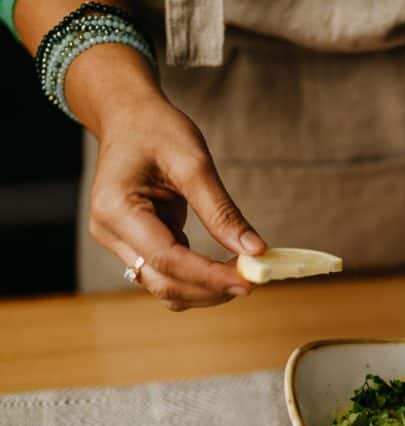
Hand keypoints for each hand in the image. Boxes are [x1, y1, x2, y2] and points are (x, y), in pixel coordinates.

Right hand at [88, 95, 265, 309]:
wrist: (128, 117)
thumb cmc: (157, 129)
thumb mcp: (194, 162)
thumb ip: (221, 211)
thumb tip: (254, 250)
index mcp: (115, 209)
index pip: (166, 258)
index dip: (209, 276)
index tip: (248, 281)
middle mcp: (109, 232)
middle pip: (163, 281)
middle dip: (210, 288)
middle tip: (254, 280)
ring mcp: (118, 242)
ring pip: (164, 285)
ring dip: (205, 289)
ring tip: (243, 274)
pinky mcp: (135, 244)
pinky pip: (167, 273)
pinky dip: (198, 277)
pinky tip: (227, 267)